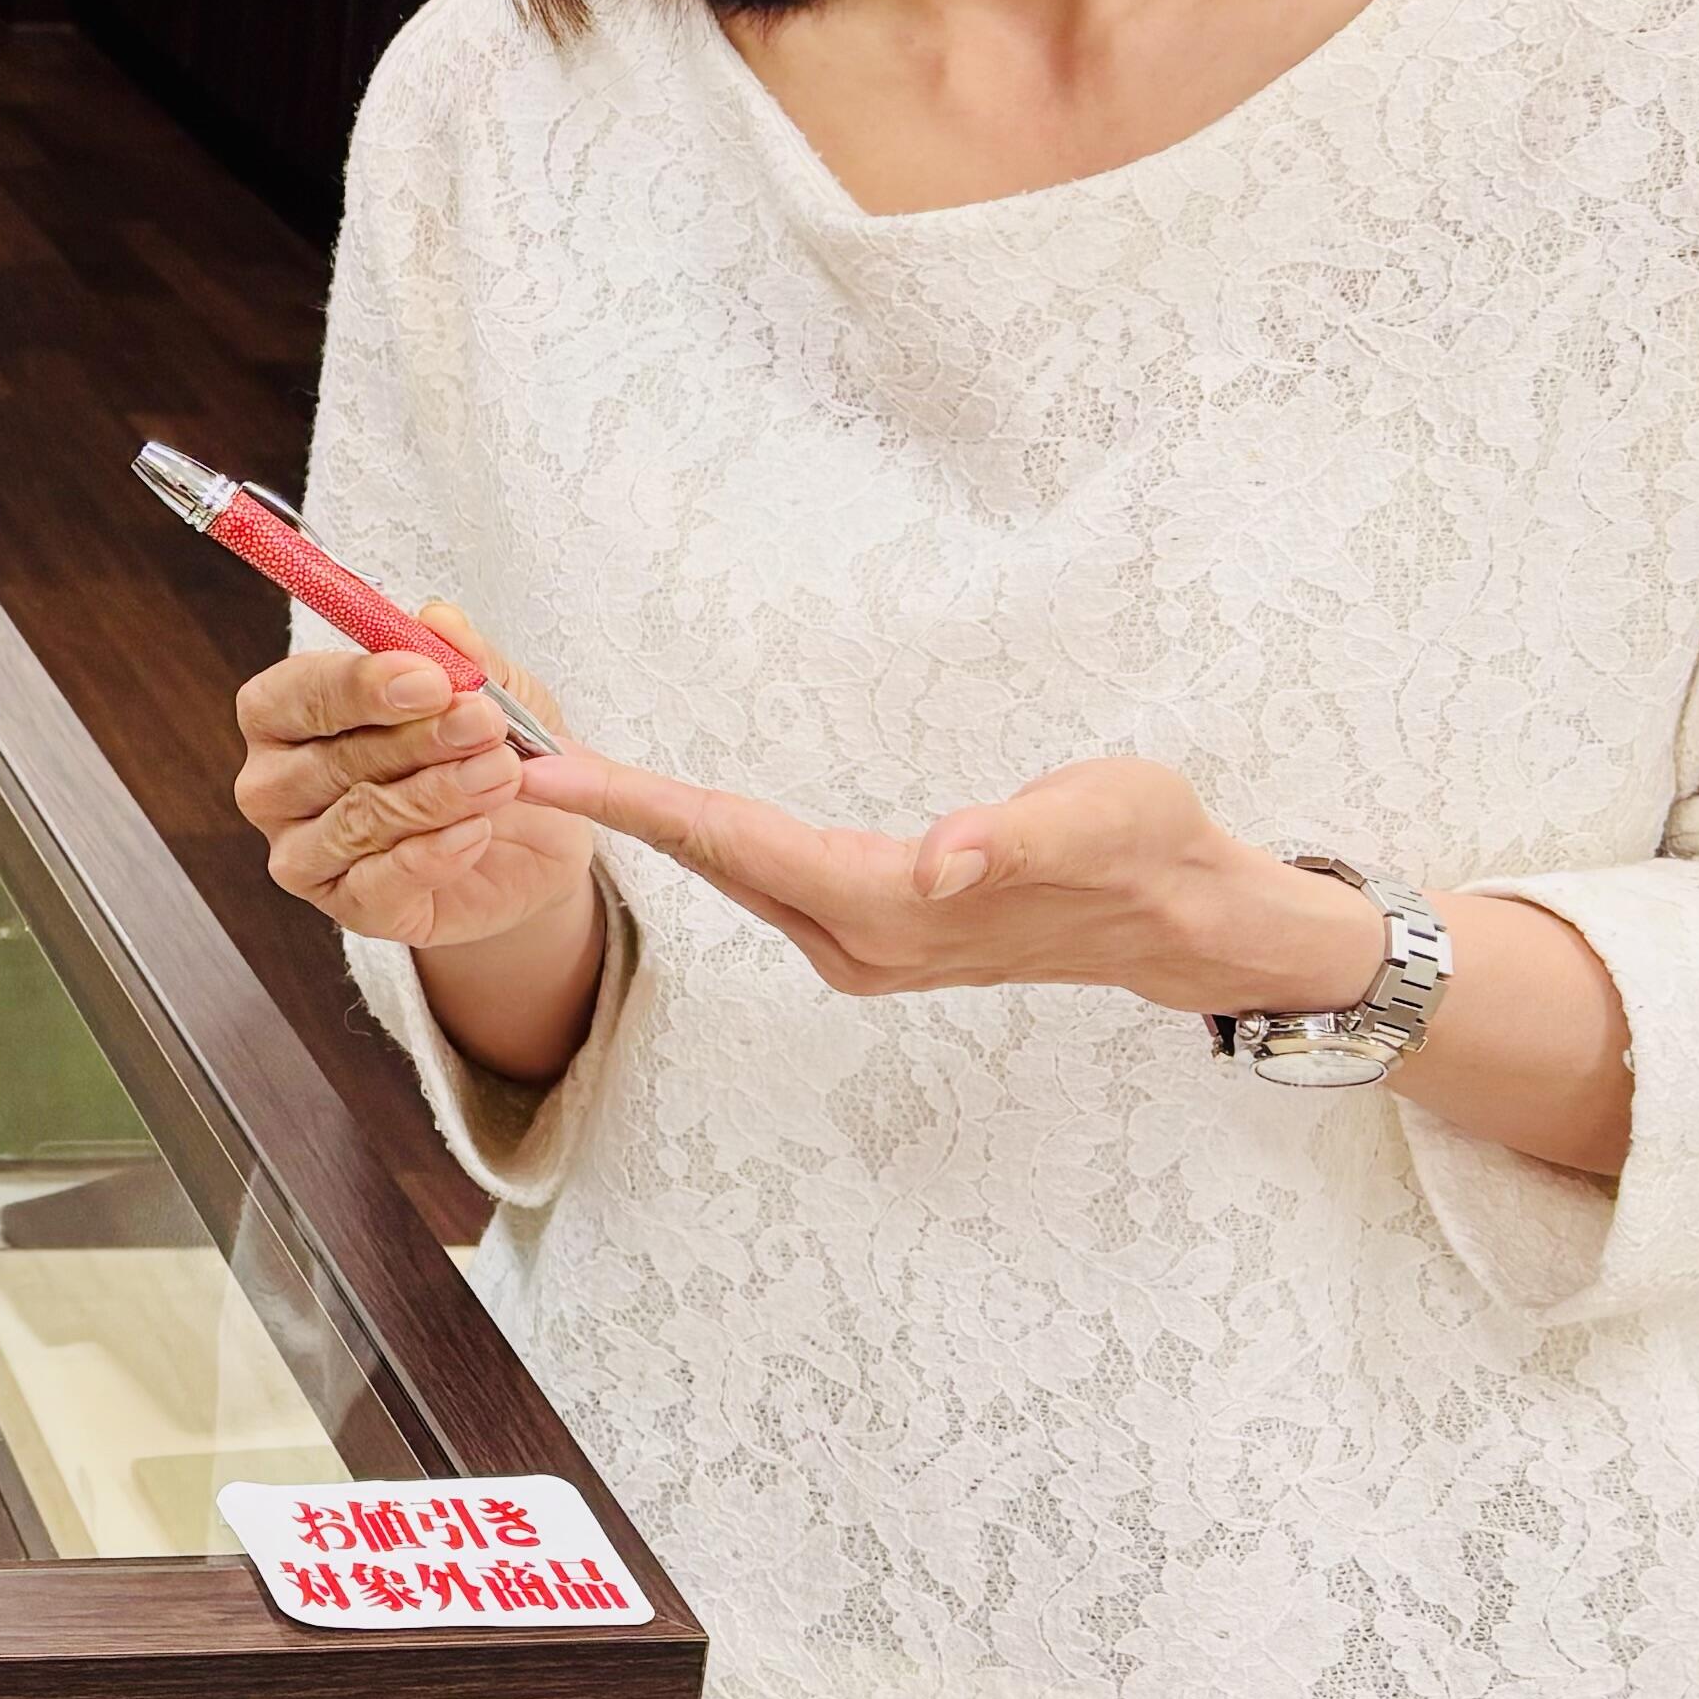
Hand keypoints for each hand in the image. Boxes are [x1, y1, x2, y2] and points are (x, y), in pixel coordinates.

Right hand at [230, 608, 591, 950]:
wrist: (532, 841)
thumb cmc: (488, 749)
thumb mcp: (496, 692)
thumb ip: (465, 658)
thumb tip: (437, 619)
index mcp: (286, 715)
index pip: (293, 697)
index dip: (358, 686)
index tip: (429, 679)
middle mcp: (276, 785)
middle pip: (326, 761)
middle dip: (413, 740)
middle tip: (484, 724)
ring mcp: (304, 853)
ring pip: (358, 821)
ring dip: (436, 794)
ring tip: (502, 774)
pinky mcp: (348, 908)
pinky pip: (380, 884)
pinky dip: (433, 855)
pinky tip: (477, 832)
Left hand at [520, 747, 1384, 1015]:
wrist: (1187, 920)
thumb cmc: (1151, 853)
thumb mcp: (1105, 819)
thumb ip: (1021, 837)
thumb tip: (944, 858)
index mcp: (898, 909)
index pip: (742, 844)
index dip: (640, 804)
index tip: (548, 776)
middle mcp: (861, 941)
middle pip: (714, 860)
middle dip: (613, 809)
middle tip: (510, 752)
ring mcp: (863, 946)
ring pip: (733, 873)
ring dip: (651, 825)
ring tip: (564, 770)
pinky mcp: (874, 933)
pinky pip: (764, 878)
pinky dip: (705, 839)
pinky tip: (668, 809)